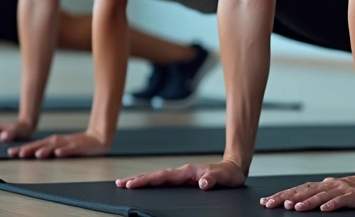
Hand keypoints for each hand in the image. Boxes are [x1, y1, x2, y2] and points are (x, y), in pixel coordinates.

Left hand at [6, 131, 110, 158]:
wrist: (99, 137)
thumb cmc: (78, 144)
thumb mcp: (61, 147)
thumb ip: (50, 150)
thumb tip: (34, 154)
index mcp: (53, 141)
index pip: (35, 145)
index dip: (23, 148)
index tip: (10, 152)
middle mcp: (58, 141)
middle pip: (41, 145)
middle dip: (29, 149)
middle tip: (17, 153)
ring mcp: (69, 143)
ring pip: (55, 146)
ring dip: (45, 150)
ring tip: (36, 155)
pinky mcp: (79, 146)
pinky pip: (71, 149)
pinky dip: (64, 151)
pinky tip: (58, 153)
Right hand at [116, 160, 245, 189]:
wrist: (233, 168)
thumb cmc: (228, 174)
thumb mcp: (223, 177)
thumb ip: (212, 179)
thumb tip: (201, 183)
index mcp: (188, 171)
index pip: (163, 176)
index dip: (147, 180)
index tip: (132, 183)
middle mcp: (182, 172)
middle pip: (155, 175)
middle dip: (137, 179)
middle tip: (120, 183)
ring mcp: (182, 175)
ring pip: (158, 177)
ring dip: (142, 180)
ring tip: (126, 183)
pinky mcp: (184, 179)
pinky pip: (164, 181)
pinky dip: (152, 182)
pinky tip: (145, 185)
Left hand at [260, 173, 354, 211]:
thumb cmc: (354, 190)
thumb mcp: (333, 192)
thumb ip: (318, 195)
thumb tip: (298, 200)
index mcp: (321, 185)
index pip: (297, 189)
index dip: (281, 195)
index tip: (266, 202)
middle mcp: (328, 185)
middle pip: (304, 191)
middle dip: (286, 197)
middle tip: (272, 204)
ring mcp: (340, 189)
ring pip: (320, 195)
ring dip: (306, 201)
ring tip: (294, 207)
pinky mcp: (353, 195)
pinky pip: (341, 200)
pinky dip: (332, 204)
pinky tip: (324, 209)